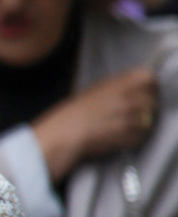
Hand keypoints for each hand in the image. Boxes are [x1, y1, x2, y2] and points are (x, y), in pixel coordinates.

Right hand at [32, 68, 158, 180]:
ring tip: (121, 127)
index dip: (147, 85)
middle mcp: (128, 98)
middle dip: (145, 107)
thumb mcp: (93, 90)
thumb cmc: (71, 113)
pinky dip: (131, 138)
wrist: (64, 135)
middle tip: (131, 112)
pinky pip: (139, 137)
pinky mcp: (128, 137)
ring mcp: (130, 118)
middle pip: (152, 100)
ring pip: (148, 120)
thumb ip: (116, 87)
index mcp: (119, 83)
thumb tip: (133, 88)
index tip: (142, 91)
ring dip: (138, 125)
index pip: (148, 77)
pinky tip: (116, 137)